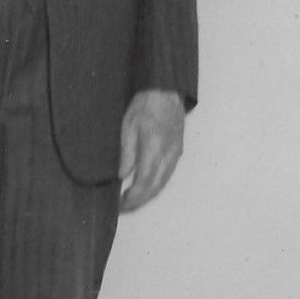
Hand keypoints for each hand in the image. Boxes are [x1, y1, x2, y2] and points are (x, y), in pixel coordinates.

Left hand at [119, 90, 187, 212]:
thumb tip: (122, 176)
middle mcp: (167, 154)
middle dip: (139, 202)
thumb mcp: (128, 126)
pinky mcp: (178, 150)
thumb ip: (126, 153)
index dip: (132, 199)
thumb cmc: (146, 103)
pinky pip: (168, 174)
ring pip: (163, 183)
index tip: (121, 205)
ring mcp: (175, 153)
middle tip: (124, 208)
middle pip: (155, 188)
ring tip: (132, 200)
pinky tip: (146, 186)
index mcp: (153, 148)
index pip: (144, 183)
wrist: (166, 90)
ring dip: (148, 196)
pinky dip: (156, 185)